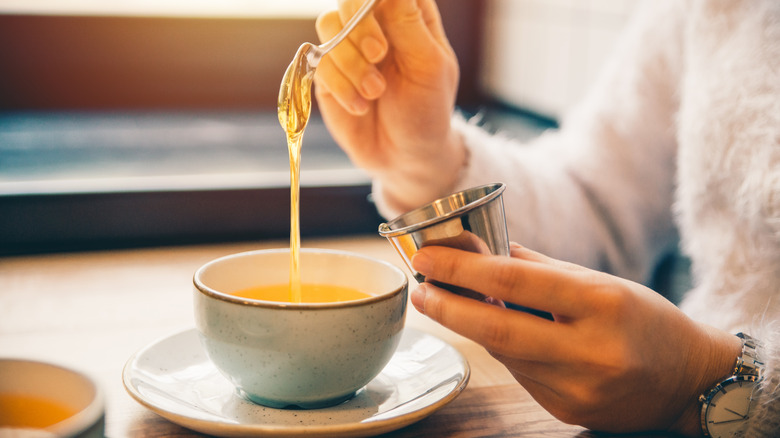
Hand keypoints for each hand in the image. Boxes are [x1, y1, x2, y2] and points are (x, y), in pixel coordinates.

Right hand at [314, 0, 465, 210]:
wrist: (403, 156)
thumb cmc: (426, 110)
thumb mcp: (428, 66)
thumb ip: (407, 24)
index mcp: (408, 14)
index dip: (376, 1)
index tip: (386, 32)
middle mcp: (376, 23)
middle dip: (360, 24)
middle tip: (378, 53)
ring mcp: (348, 46)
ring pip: (329, 25)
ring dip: (350, 61)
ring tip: (375, 92)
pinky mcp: (327, 72)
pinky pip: (319, 61)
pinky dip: (340, 86)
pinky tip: (361, 106)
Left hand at [410, 243, 741, 435]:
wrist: (689, 380)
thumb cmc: (644, 319)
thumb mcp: (601, 282)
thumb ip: (540, 269)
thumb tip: (483, 251)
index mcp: (602, 303)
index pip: (514, 284)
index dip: (462, 271)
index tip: (427, 260)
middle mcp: (591, 350)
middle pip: (498, 329)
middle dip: (448, 308)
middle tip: (420, 290)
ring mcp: (580, 388)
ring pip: (505, 354)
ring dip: (471, 328)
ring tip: (448, 303)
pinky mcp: (570, 411)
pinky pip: (521, 376)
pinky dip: (505, 352)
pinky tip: (498, 334)